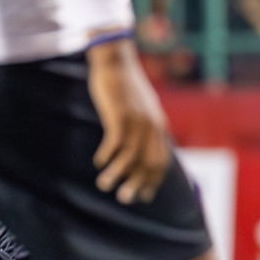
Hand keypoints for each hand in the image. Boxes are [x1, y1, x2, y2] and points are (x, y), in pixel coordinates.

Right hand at [87, 37, 171, 204]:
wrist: (116, 60)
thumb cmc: (125, 86)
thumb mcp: (141, 108)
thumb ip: (145, 127)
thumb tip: (141, 147)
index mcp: (159, 126)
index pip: (161, 161)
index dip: (153, 181)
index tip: (144, 196)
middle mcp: (152, 126)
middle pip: (149, 164)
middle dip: (137, 184)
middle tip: (124, 199)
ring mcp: (137, 120)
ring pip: (130, 157)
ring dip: (117, 174)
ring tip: (104, 185)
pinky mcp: (121, 114)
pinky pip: (115, 142)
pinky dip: (107, 156)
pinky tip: (98, 161)